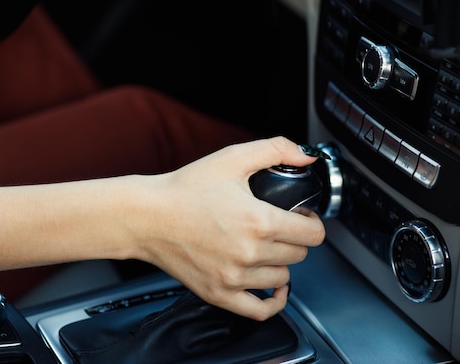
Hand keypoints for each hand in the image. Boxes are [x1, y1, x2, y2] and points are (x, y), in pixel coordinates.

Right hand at [135, 136, 325, 319]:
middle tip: (279, 226)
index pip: (312, 233)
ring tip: (266, 247)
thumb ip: (276, 149)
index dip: (311, 221)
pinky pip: (260, 311)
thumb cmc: (185, 189)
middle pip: (299, 254)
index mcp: (260, 221)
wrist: (147, 216)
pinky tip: (275, 288)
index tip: (301, 215)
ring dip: (281, 262)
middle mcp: (250, 253)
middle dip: (295, 238)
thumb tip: (307, 156)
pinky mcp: (219, 293)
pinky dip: (274, 302)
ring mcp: (235, 277)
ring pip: (283, 278)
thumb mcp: (232, 158)